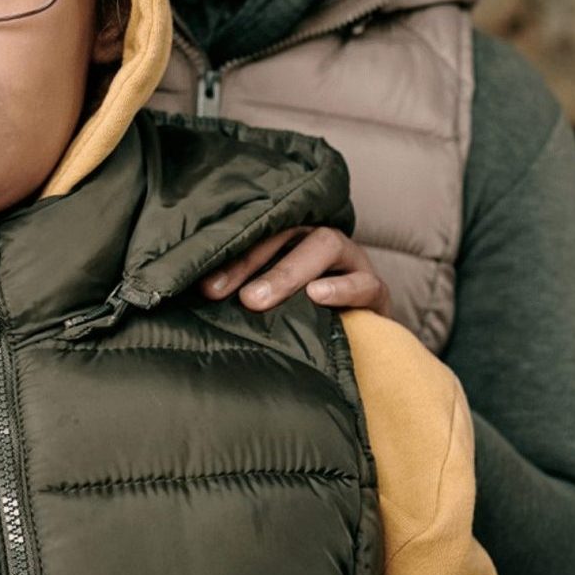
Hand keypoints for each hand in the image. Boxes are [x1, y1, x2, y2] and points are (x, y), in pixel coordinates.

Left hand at [195, 226, 388, 313]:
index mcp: (288, 237)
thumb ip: (243, 294)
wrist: (361, 340)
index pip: (256, 235)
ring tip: (258, 299)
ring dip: (288, 272)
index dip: (230, 258)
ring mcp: (351, 260)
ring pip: (325, 246)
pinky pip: (365, 282)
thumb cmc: (302, 315)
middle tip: (228, 294)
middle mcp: (317, 239)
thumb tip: (198, 301)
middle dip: (253, 263)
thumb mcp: (270, 301)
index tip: (206, 288)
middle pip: (286, 234)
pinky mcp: (376, 289)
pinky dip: (341, 288)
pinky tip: (316, 296)